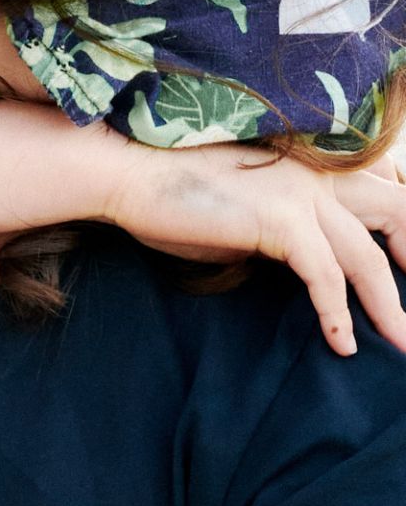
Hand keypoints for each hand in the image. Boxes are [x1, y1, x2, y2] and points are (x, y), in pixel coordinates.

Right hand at [104, 139, 405, 356]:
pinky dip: (337, 313)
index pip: (385, 182)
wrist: (127, 172)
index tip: (405, 263)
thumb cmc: (171, 194)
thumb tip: (300, 262)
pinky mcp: (278, 218)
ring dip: (389, 306)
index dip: (402, 227)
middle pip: (398, 210)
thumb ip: (280, 227)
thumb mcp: (241, 207)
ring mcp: (299, 192)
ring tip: (399, 343)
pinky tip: (340, 342)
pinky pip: (325, 275)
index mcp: (308, 162)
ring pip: (368, 255)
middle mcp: (314, 171)